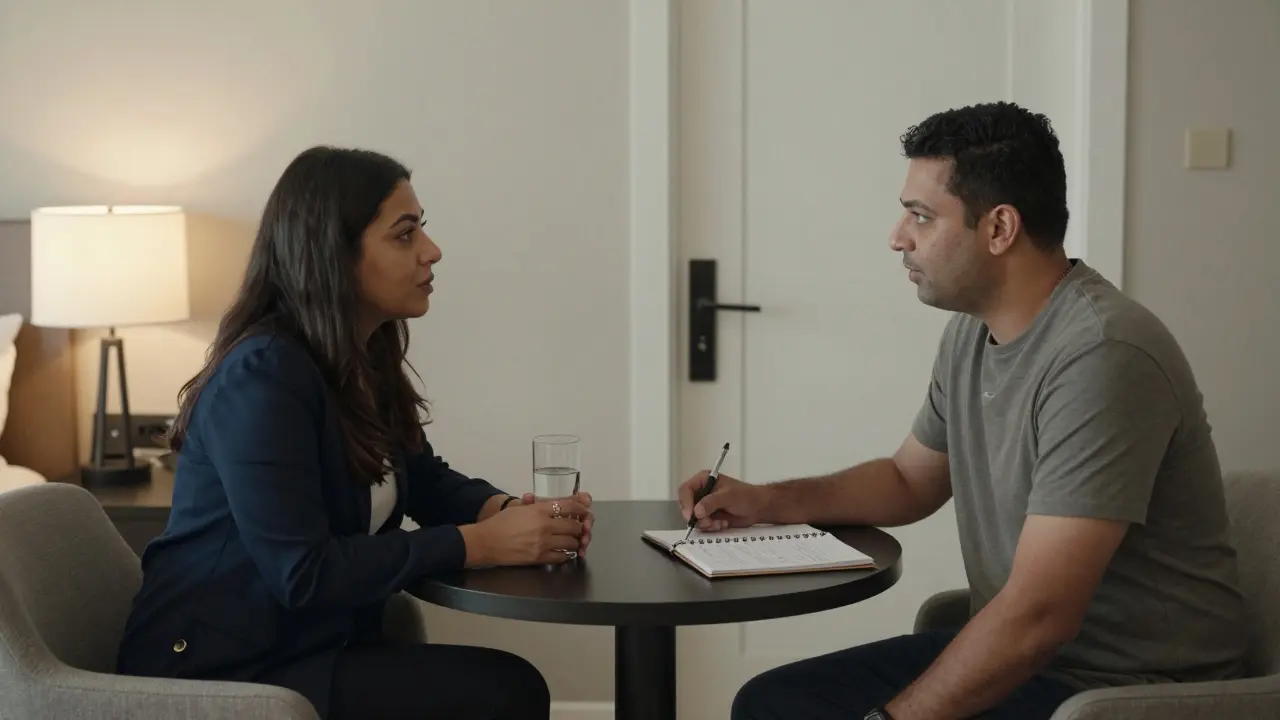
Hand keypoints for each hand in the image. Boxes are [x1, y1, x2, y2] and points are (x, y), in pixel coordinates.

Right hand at [462, 497, 588, 566]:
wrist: (485, 542)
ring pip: (572, 542)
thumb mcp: (520, 508)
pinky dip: (567, 554)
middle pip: (574, 525)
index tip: (584, 510)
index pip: (569, 505)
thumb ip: (538, 505)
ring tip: (573, 539)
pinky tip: (564, 551)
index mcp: (539, 510)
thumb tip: (557, 503)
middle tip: (580, 527)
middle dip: (580, 526)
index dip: (581, 507)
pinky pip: (563, 557)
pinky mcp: (539, 558)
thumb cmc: (500, 523)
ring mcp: (543, 543)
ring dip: (575, 541)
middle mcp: (544, 525)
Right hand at [677, 471, 768, 531]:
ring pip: (694, 518)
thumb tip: (697, 510)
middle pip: (687, 506)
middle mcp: (702, 492)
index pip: (686, 490)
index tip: (691, 515)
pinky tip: (723, 523)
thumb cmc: (747, 496)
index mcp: (704, 480)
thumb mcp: (729, 496)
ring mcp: (704, 506)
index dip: (686, 503)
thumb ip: (711, 502)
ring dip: (706, 523)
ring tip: (719, 522)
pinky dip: (711, 527)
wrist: (758, 508)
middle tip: (707, 522)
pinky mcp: (709, 517)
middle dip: (696, 517)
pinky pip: (702, 525)